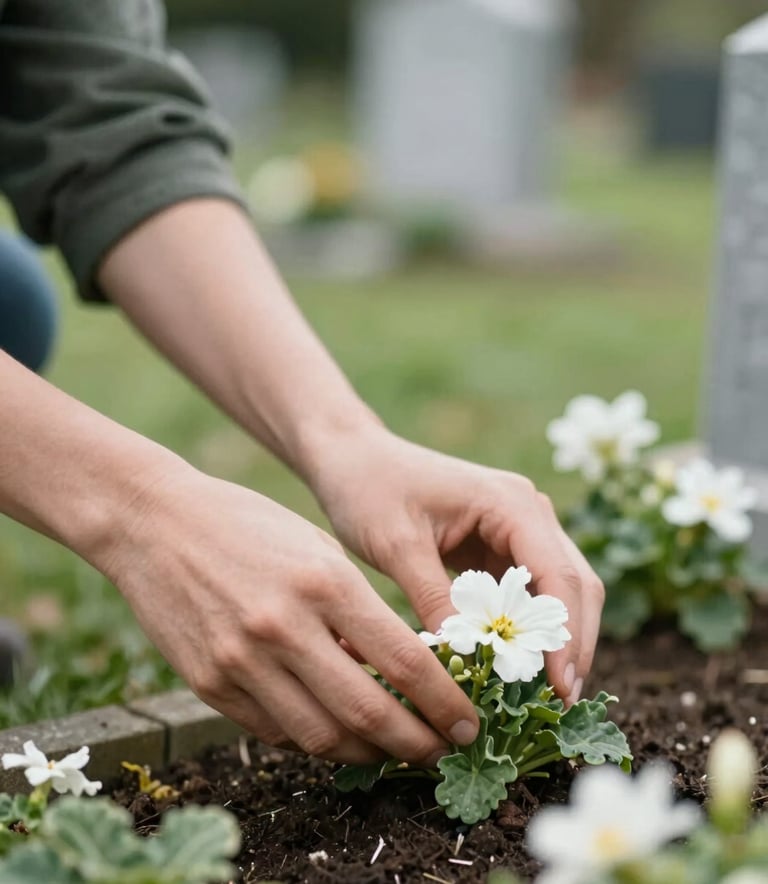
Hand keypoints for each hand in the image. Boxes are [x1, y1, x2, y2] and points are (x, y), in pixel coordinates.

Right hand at [99, 465, 478, 763]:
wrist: (153, 523)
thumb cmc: (247, 525)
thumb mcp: (316, 549)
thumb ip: (355, 612)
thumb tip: (392, 673)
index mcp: (325, 582)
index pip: (405, 661)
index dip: (447, 703)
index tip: (469, 722)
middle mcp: (285, 627)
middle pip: (370, 712)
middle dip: (418, 743)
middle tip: (443, 751)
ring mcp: (242, 661)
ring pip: (322, 737)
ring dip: (369, 753)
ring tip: (394, 748)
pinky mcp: (209, 684)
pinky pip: (276, 732)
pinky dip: (315, 739)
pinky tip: (337, 732)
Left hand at [309, 428, 603, 704]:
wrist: (352, 458)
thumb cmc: (370, 490)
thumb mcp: (397, 546)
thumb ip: (434, 598)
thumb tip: (466, 660)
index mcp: (511, 503)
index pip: (559, 577)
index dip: (566, 636)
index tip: (560, 689)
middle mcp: (528, 512)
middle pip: (575, 585)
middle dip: (572, 644)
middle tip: (562, 704)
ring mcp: (518, 529)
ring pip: (559, 592)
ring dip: (556, 640)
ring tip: (546, 697)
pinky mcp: (500, 546)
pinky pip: (528, 593)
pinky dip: (527, 629)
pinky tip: (514, 666)